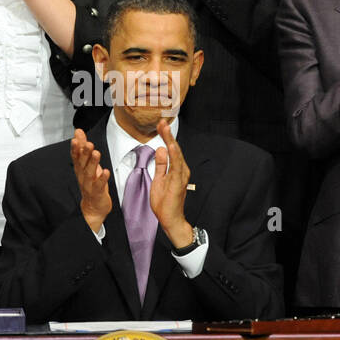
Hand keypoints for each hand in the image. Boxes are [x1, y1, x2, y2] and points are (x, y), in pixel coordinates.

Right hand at [72, 128, 111, 231]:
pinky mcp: (97, 193)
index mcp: (80, 169)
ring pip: (89, 173)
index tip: (76, 139)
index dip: (75, 148)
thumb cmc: (91, 183)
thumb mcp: (87, 163)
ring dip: (92, 163)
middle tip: (88, 144)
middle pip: (82, 164)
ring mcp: (89, 185)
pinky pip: (99, 186)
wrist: (93, 207)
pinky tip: (106, 171)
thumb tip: (78, 132)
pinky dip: (102, 179)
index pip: (76, 157)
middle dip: (84, 153)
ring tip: (96, 153)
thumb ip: (82, 147)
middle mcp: (82, 176)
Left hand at [150, 118, 191, 246]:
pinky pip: (176, 166)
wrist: (170, 219)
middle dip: (168, 134)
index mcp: (176, 169)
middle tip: (162, 121)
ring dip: (171, 140)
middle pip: (174, 149)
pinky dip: (175, 155)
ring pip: (176, 154)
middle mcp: (181, 170)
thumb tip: (161, 149)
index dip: (166, 137)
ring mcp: (181, 176)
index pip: (170, 149)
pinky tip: (171, 146)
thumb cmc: (165, 202)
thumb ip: (161, 165)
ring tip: (165, 128)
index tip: (160, 124)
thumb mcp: (159, 179)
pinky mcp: (178, 182)